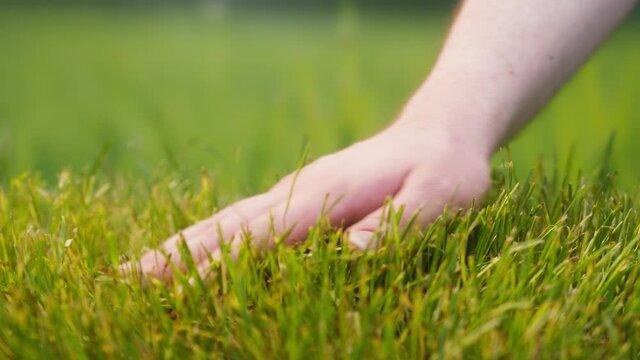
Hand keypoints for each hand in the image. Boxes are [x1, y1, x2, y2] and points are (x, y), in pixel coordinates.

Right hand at [129, 120, 489, 279]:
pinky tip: (197, 260)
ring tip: (141, 274)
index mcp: (326, 194)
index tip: (171, 286)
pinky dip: (213, 243)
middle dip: (178, 254)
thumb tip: (351, 255)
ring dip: (184, 248)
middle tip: (127, 281)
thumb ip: (399, 223)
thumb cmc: (443, 172)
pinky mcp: (301, 205)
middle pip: (228, 226)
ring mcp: (296, 197)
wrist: (438, 136)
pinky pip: (248, 226)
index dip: (217, 263)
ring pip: (230, 224)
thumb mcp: (441, 196)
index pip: (261, 234)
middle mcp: (300, 194)